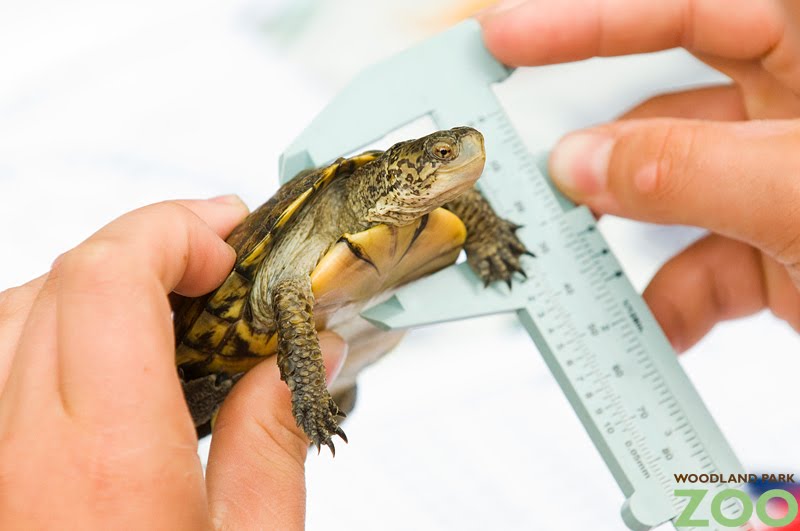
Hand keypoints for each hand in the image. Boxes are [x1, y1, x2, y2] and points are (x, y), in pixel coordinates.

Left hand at [0, 197, 346, 529]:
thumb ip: (273, 444)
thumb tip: (305, 355)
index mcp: (110, 458)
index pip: (109, 277)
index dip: (171, 231)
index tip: (227, 247)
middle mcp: (27, 447)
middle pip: (67, 276)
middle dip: (150, 239)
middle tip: (216, 254)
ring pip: (22, 306)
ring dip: (102, 276)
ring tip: (169, 290)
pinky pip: (4, 354)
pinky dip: (60, 319)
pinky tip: (110, 344)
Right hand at [480, 0, 799, 350]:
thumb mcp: (797, 192)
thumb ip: (686, 170)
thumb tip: (581, 163)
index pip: (684, 9)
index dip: (587, 19)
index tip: (505, 39)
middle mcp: (789, 110)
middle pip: (660, 108)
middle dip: (592, 152)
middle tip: (525, 175)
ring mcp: (776, 182)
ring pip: (669, 197)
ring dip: (621, 242)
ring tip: (575, 271)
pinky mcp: (777, 247)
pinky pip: (706, 265)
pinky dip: (673, 301)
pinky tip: (658, 329)